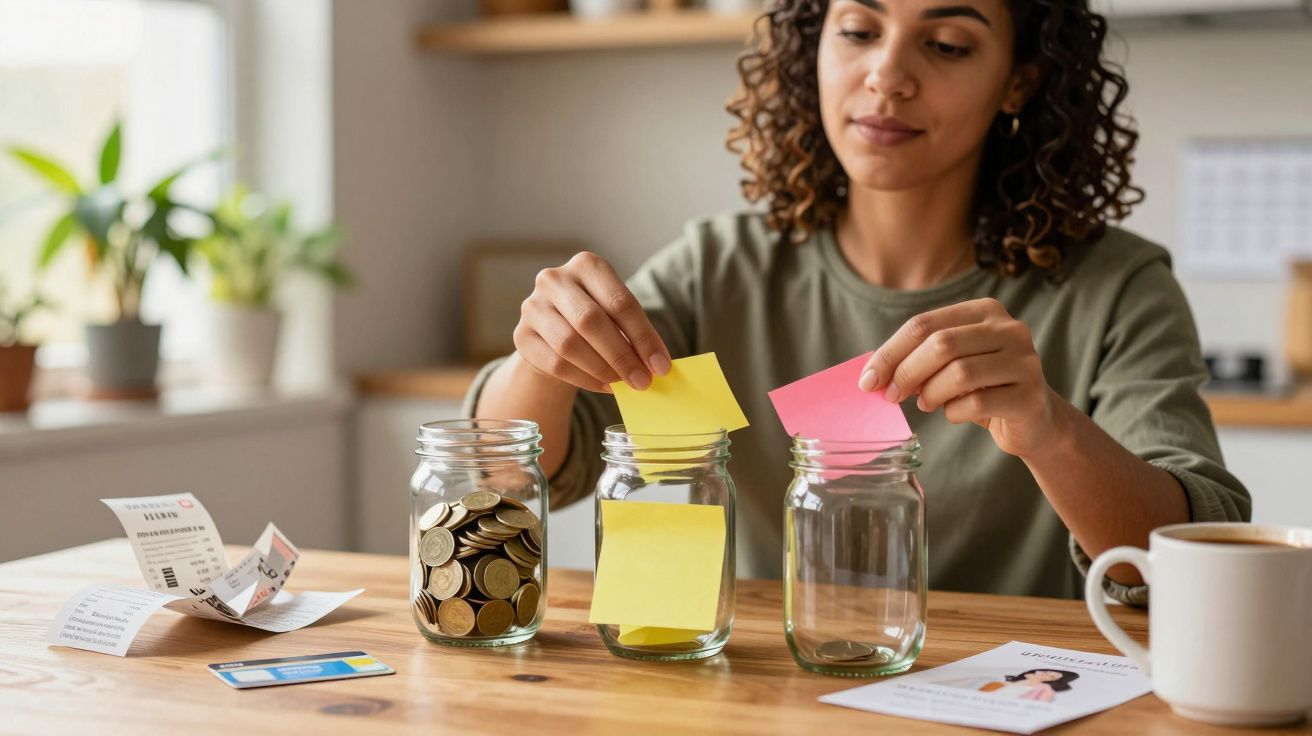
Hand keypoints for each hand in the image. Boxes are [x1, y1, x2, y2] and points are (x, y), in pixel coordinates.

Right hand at [514, 251, 671, 392]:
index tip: (661, 366)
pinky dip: (584, 379)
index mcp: (587, 265)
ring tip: (623, 384)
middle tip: (643, 382)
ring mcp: (533, 306)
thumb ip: (634, 335)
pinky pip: (556, 364)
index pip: (620, 302)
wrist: (552, 333)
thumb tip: (657, 366)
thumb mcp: (616, 316)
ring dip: (602, 370)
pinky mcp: (521, 335)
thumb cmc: (595, 322)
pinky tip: (604, 387)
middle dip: (622, 356)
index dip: (643, 337)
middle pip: (591, 321)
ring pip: (570, 344)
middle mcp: (555, 279)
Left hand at [858, 298, 1063, 458]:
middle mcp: (1009, 329)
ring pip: (959, 373)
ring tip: (926, 404)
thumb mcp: (950, 365)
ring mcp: (1025, 361)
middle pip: (941, 344)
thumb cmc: (982, 388)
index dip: (890, 352)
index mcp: (985, 311)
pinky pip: (976, 403)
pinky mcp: (1030, 396)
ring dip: (930, 393)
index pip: (924, 324)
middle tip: (891, 395)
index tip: (868, 380)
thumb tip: (872, 376)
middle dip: (906, 372)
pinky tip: (953, 413)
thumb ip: (917, 360)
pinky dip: (953, 412)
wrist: (1034, 420)